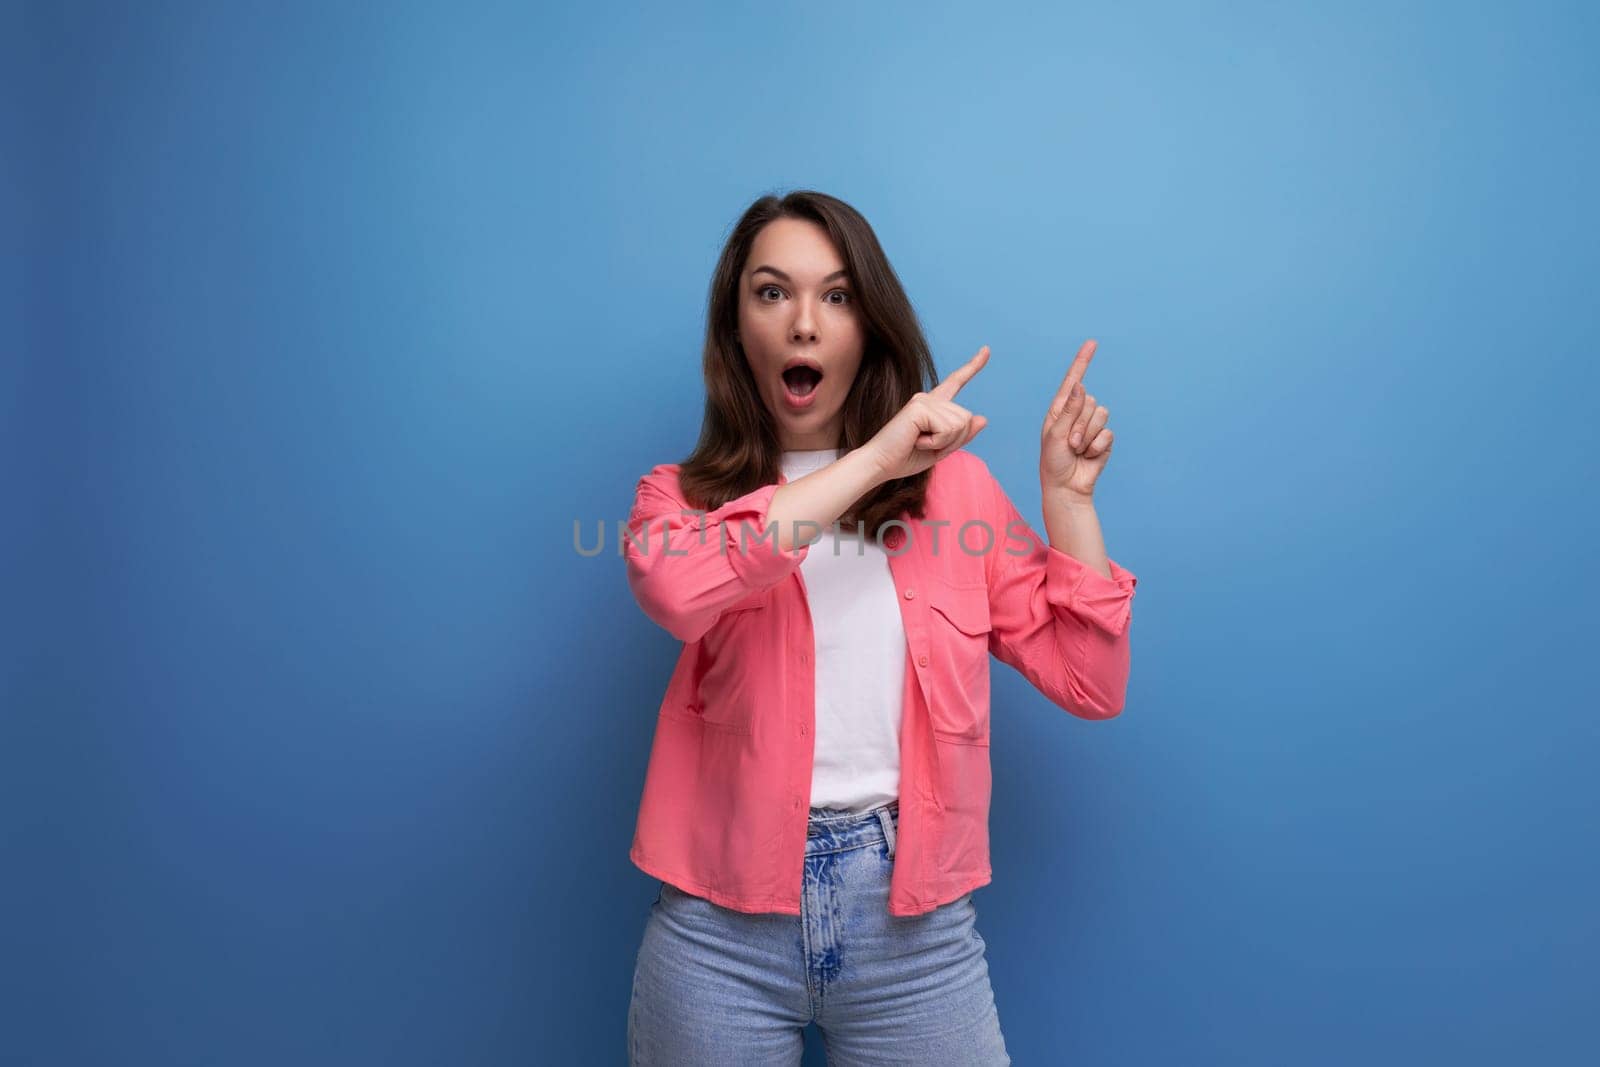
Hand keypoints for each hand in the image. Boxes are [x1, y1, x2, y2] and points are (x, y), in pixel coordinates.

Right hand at [863, 345, 990, 482]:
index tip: (987, 350)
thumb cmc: (905, 458)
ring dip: (944, 442)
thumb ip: (961, 434)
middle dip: (954, 440)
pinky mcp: (919, 407)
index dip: (973, 366)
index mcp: (933, 405)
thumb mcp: (941, 449)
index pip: (956, 381)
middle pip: (966, 418)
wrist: (880, 465)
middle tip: (927, 445)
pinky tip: (917, 441)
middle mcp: (928, 398)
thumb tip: (983, 418)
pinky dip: (937, 443)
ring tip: (920, 442)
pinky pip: (947, 429)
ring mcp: (923, 400)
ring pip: (960, 424)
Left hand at [1040, 339, 1114, 499]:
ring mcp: (1091, 426)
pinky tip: (1088, 456)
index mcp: (1060, 409)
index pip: (1073, 380)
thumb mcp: (1055, 434)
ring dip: (1087, 436)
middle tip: (1069, 443)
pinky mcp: (1104, 439)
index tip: (1092, 343)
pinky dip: (1097, 446)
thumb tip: (1079, 385)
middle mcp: (1077, 414)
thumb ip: (1069, 410)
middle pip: (1089, 401)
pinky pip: (1108, 433)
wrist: (1066, 487)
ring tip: (1077, 450)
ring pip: (1100, 415)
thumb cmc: (1053, 461)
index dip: (1083, 361)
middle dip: (1079, 424)